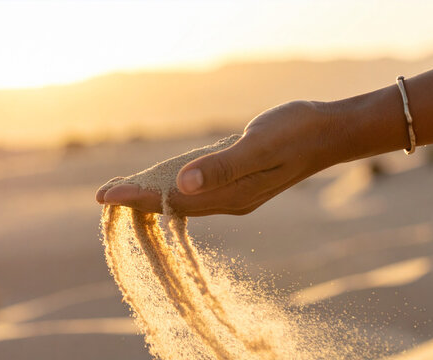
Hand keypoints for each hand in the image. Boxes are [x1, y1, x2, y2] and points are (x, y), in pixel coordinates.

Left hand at [96, 101, 344, 215]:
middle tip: (103, 196)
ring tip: (125, 191)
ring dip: (155, 197)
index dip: (137, 198)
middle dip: (138, 202)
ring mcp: (237, 194)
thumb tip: (182, 185)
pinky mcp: (241, 183)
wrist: (329, 132)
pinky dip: (175, 189)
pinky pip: (199, 192)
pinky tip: (166, 183)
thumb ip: (222, 166)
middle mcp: (231, 200)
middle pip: (174, 206)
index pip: (172, 201)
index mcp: (231, 194)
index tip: (103, 195)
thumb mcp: (259, 144)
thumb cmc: (296, 131)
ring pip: (185, 201)